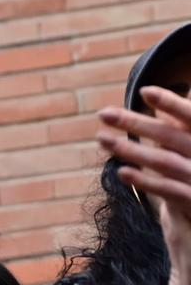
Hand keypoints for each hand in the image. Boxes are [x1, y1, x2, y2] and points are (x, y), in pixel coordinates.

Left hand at [97, 86, 190, 284]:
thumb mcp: (184, 188)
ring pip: (168, 163)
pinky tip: (122, 173)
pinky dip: (146, 181)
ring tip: (102, 140)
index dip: (173, 105)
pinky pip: (171, 193)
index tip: (146, 91)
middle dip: (138, 123)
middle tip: (103, 113)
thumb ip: (173, 161)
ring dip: (132, 150)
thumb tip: (156, 131)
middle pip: (174, 138)